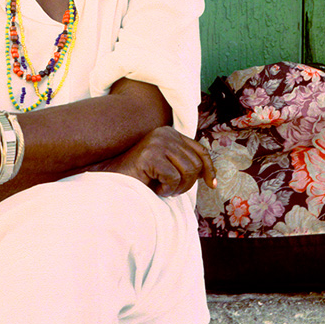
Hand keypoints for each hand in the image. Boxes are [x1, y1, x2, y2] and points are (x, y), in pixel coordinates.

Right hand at [97, 126, 215, 197]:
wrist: (112, 179)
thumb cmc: (139, 176)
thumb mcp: (166, 165)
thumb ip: (183, 161)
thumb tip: (207, 172)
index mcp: (169, 133)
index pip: (200, 150)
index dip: (209, 168)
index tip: (211, 184)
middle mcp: (165, 133)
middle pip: (196, 163)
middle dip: (188, 183)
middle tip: (170, 190)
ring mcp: (157, 142)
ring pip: (188, 172)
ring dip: (176, 187)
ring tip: (161, 187)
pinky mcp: (151, 155)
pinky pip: (173, 178)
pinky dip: (166, 189)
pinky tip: (153, 186)